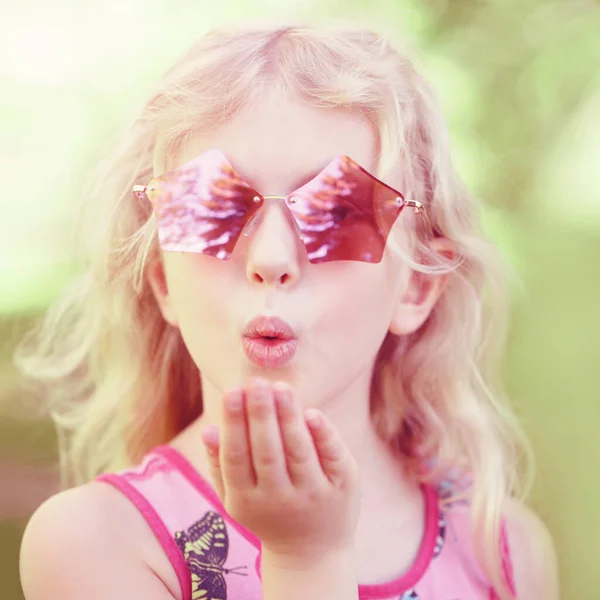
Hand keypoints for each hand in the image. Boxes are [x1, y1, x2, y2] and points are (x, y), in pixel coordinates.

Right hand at [200, 378, 359, 562]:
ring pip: (298, 452)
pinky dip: (323, 435)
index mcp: (246, 500)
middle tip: (256, 382)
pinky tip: (311, 412)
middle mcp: (279, 499)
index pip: (236, 457)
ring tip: (280, 387)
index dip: (234, 424)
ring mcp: (312, 495)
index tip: (232, 391)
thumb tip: (208, 429)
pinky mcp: (341, 488)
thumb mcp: (236, 498)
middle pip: (267, 452)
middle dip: (260, 415)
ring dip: (288, 417)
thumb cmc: (267, 514)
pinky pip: (332, 457)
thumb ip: (220, 464)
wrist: (311, 555)